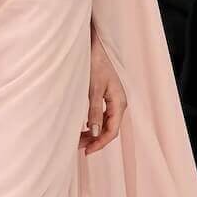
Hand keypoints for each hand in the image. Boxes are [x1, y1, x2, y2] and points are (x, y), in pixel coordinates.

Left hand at [80, 31, 126, 154]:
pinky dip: (92, 123)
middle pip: (109, 129)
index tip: (86, 151)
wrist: (93, 45)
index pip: (112, 130)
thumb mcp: (92, 89)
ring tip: (77, 139)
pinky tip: (82, 127)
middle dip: (95, 140)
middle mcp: (118, 102)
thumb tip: (94, 133)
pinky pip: (102, 115)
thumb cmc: (93, 63)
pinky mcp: (106, 96)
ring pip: (105, 123)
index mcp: (119, 102)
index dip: (100, 143)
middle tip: (78, 147)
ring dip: (93, 133)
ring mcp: (113, 99)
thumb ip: (93, 111)